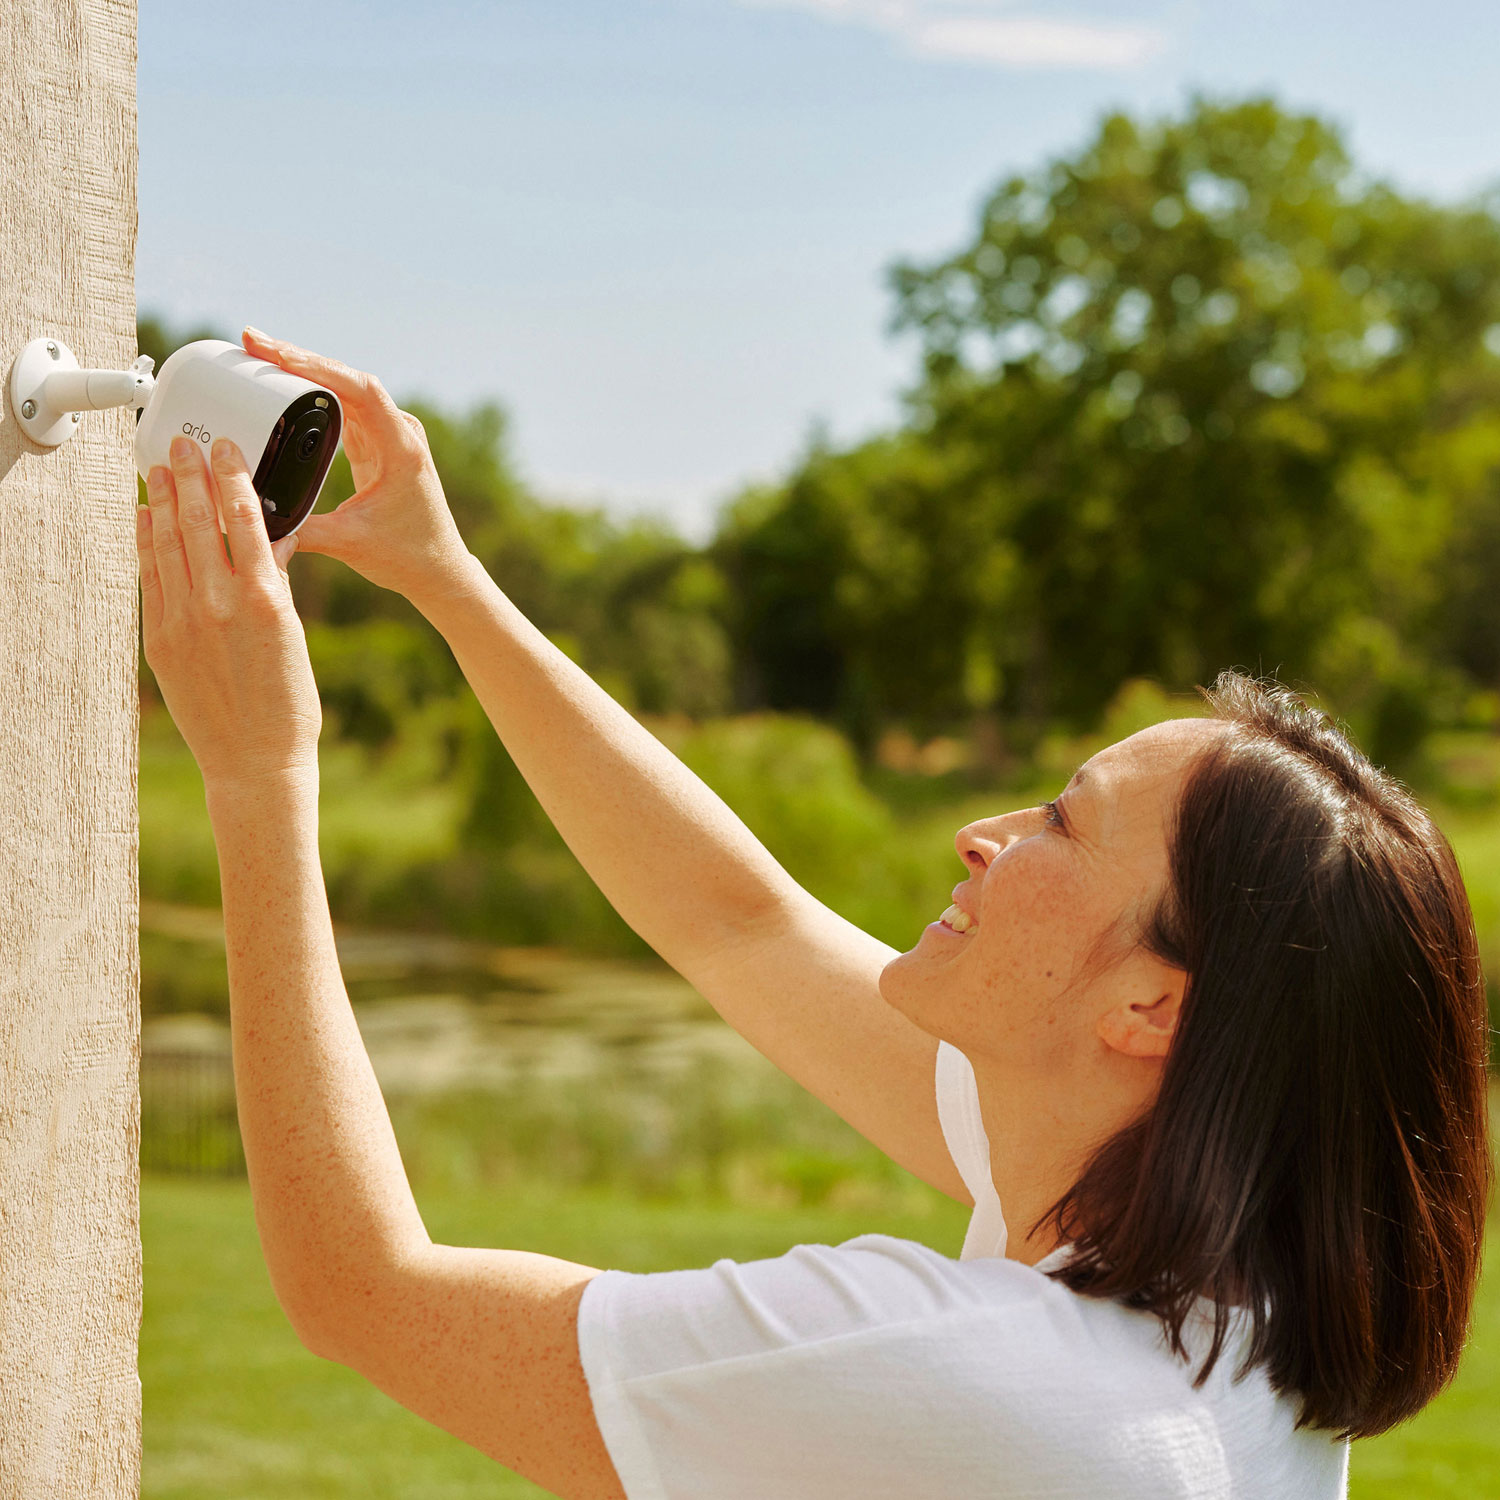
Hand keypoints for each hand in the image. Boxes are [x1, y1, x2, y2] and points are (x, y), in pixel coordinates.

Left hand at [139, 434, 322, 792]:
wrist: (256, 761)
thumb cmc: (288, 705)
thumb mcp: (295, 635)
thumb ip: (278, 583)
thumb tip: (272, 539)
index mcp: (265, 599)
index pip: (245, 519)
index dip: (232, 477)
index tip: (225, 449)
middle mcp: (220, 604)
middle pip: (199, 523)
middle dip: (189, 478)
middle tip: (181, 445)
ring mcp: (184, 622)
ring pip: (168, 545)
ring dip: (163, 502)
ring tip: (159, 471)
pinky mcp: (160, 641)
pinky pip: (150, 580)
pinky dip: (146, 545)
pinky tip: (146, 521)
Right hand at [240, 327, 477, 606]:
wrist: (439, 569)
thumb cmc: (407, 556)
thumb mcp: (350, 544)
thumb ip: (302, 532)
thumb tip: (254, 519)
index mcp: (401, 449)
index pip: (361, 390)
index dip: (318, 367)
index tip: (277, 354)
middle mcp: (399, 433)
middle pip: (348, 380)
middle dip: (300, 359)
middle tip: (254, 342)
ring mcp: (390, 436)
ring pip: (345, 390)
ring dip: (305, 372)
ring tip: (260, 355)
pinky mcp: (378, 445)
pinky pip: (345, 408)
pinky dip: (314, 395)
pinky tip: (284, 384)